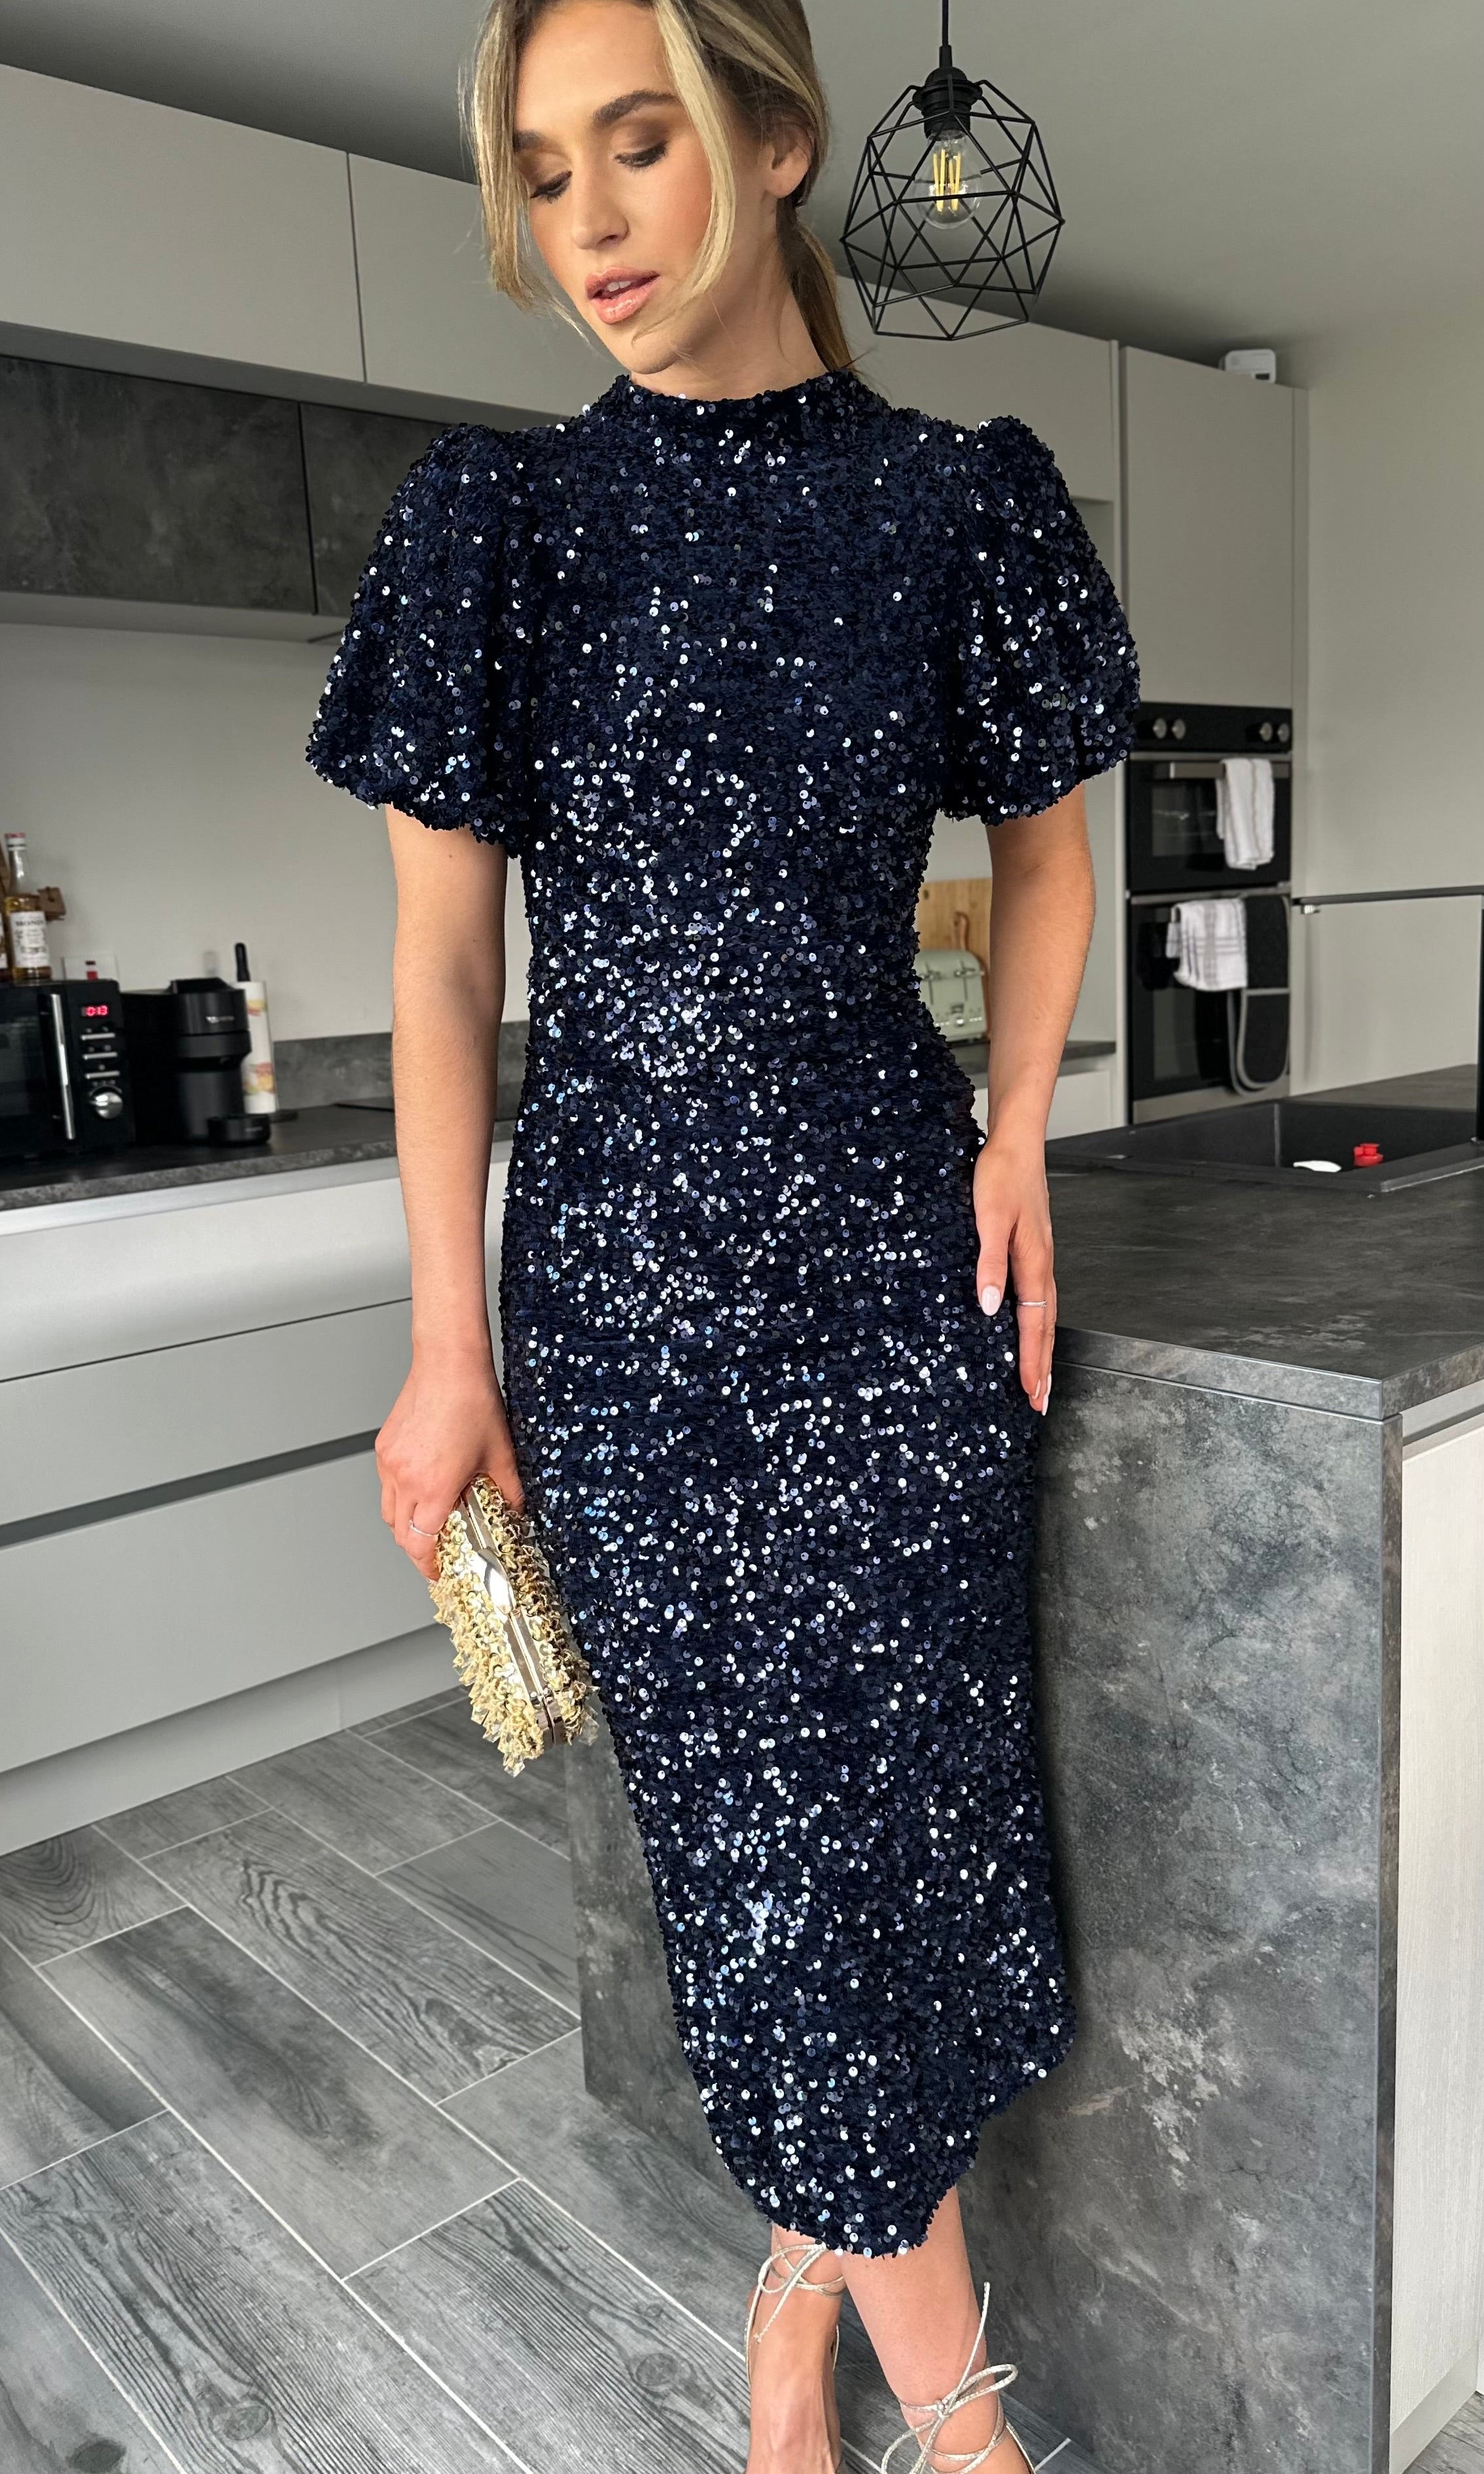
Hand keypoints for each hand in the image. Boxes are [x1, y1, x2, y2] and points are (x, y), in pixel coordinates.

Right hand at [376, 1350, 524, 1578]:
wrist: (448, 1363)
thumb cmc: (472, 1400)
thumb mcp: (501, 1454)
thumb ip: (508, 1491)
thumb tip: (515, 1511)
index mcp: (433, 1486)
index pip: (419, 1545)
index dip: (429, 1565)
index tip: (440, 1570)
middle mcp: (405, 1478)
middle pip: (400, 1534)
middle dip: (418, 1548)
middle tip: (438, 1549)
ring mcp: (391, 1462)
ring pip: (389, 1510)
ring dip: (406, 1523)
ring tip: (430, 1518)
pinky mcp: (384, 1446)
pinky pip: (386, 1483)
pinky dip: (400, 1494)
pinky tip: (422, 1484)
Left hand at [971, 1133, 1055, 1413]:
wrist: (1016, 1142)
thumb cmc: (1001, 1176)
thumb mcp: (988, 1218)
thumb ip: (989, 1263)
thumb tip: (988, 1307)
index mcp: (1034, 1263)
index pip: (1035, 1325)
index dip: (1032, 1362)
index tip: (1031, 1394)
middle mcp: (1042, 1266)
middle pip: (1046, 1328)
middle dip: (1043, 1368)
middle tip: (1040, 1403)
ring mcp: (1040, 1258)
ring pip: (1044, 1315)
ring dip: (1042, 1350)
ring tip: (1038, 1380)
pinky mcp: (1032, 1249)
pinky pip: (1038, 1298)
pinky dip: (1038, 1324)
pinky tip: (1029, 1330)